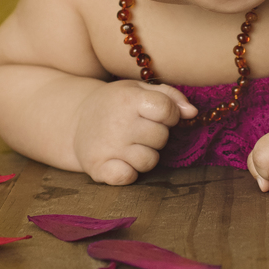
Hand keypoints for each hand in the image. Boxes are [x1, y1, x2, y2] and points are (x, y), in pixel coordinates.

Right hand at [73, 80, 196, 184]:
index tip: (160, 115)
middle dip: (157, 134)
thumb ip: (170, 96)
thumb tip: (192, 113)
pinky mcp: (99, 168)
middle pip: (161, 137)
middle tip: (140, 129)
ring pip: (149, 160)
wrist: (76, 121)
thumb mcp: (139, 90)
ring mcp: (108, 147)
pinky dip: (129, 173)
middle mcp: (117, 123)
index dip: (169, 114)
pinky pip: (127, 177)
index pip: (166, 110)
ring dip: (146, 154)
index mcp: (128, 99)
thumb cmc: (116, 104)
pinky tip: (122, 162)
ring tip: (132, 144)